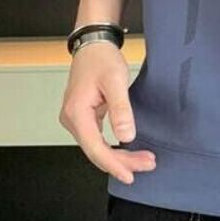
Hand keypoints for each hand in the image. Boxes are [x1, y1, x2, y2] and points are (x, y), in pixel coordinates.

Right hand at [58, 42, 155, 183]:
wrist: (93, 45)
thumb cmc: (101, 59)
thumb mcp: (116, 81)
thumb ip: (120, 110)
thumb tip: (126, 137)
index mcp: (76, 113)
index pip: (95, 148)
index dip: (113, 164)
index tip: (130, 175)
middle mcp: (72, 119)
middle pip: (97, 151)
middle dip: (122, 161)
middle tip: (148, 164)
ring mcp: (76, 119)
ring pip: (97, 147)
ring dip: (119, 156)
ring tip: (143, 159)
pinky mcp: (84, 117)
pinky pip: (97, 138)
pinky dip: (113, 146)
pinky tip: (128, 150)